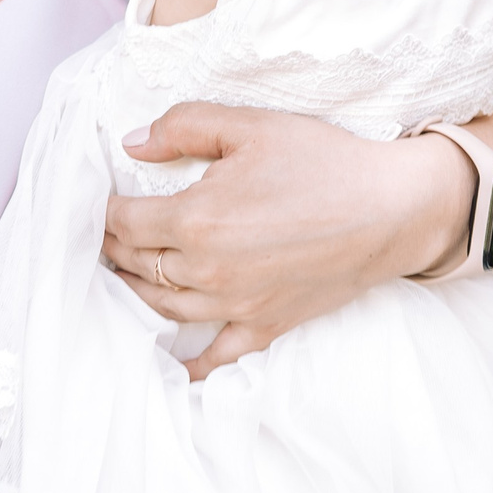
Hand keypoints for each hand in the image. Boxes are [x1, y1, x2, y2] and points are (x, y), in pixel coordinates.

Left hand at [102, 101, 462, 332]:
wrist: (392, 209)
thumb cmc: (324, 162)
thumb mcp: (252, 126)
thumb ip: (185, 126)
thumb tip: (132, 143)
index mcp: (196, 219)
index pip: (124, 222)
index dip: (104, 211)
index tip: (100, 202)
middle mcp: (206, 270)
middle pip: (136, 265)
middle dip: (114, 248)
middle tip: (107, 235)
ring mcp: (235, 305)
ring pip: (162, 307)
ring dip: (135, 291)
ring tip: (125, 274)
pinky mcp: (265, 325)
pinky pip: (216, 356)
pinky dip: (189, 363)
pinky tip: (171, 366)